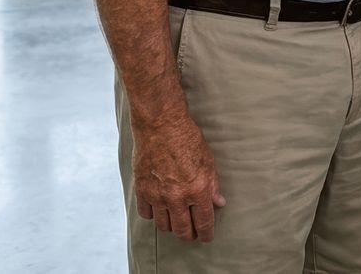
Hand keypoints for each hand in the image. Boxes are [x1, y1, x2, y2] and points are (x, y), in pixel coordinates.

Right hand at [131, 113, 225, 242]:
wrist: (160, 124)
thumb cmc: (186, 138)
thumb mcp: (207, 161)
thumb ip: (212, 185)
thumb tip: (218, 203)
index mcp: (197, 190)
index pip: (204, 223)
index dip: (206, 234)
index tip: (207, 237)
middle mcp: (177, 197)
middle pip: (182, 230)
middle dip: (189, 235)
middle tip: (192, 233)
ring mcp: (157, 195)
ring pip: (164, 226)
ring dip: (172, 226)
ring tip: (176, 221)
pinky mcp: (142, 190)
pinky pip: (146, 214)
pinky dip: (153, 215)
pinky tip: (159, 209)